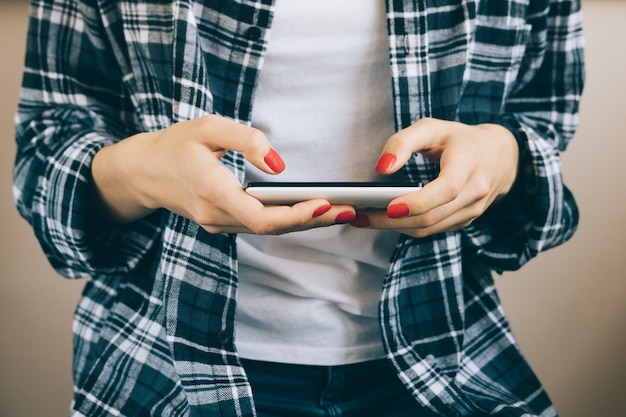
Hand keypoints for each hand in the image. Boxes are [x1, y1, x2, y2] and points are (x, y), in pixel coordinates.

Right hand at [91, 115, 354, 233]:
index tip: (326, 204)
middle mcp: (216, 216)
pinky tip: (310, 211)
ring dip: (304, 223)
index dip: (297, 215)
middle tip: (349, 210)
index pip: (262, 217)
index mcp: (212, 192)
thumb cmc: (175, 145)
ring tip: (340, 211)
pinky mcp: (221, 223)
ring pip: (268, 231)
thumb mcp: (207, 127)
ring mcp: (217, 224)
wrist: (143, 172)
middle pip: (272, 229)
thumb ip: (246, 139)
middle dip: (313, 221)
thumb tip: (280, 165)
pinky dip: (287, 221)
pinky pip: (259, 226)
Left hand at [356, 117, 518, 237]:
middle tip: (358, 215)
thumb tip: (381, 168)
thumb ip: (404, 142)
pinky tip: (383, 219)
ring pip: (428, 228)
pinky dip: (405, 227)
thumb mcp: (433, 128)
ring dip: (393, 227)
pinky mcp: (463, 222)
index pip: (446, 190)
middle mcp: (474, 192)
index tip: (390, 207)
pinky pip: (431, 230)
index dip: (418, 202)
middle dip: (391, 220)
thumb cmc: (460, 140)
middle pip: (431, 216)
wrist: (501, 158)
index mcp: (469, 164)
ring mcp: (471, 211)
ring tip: (361, 219)